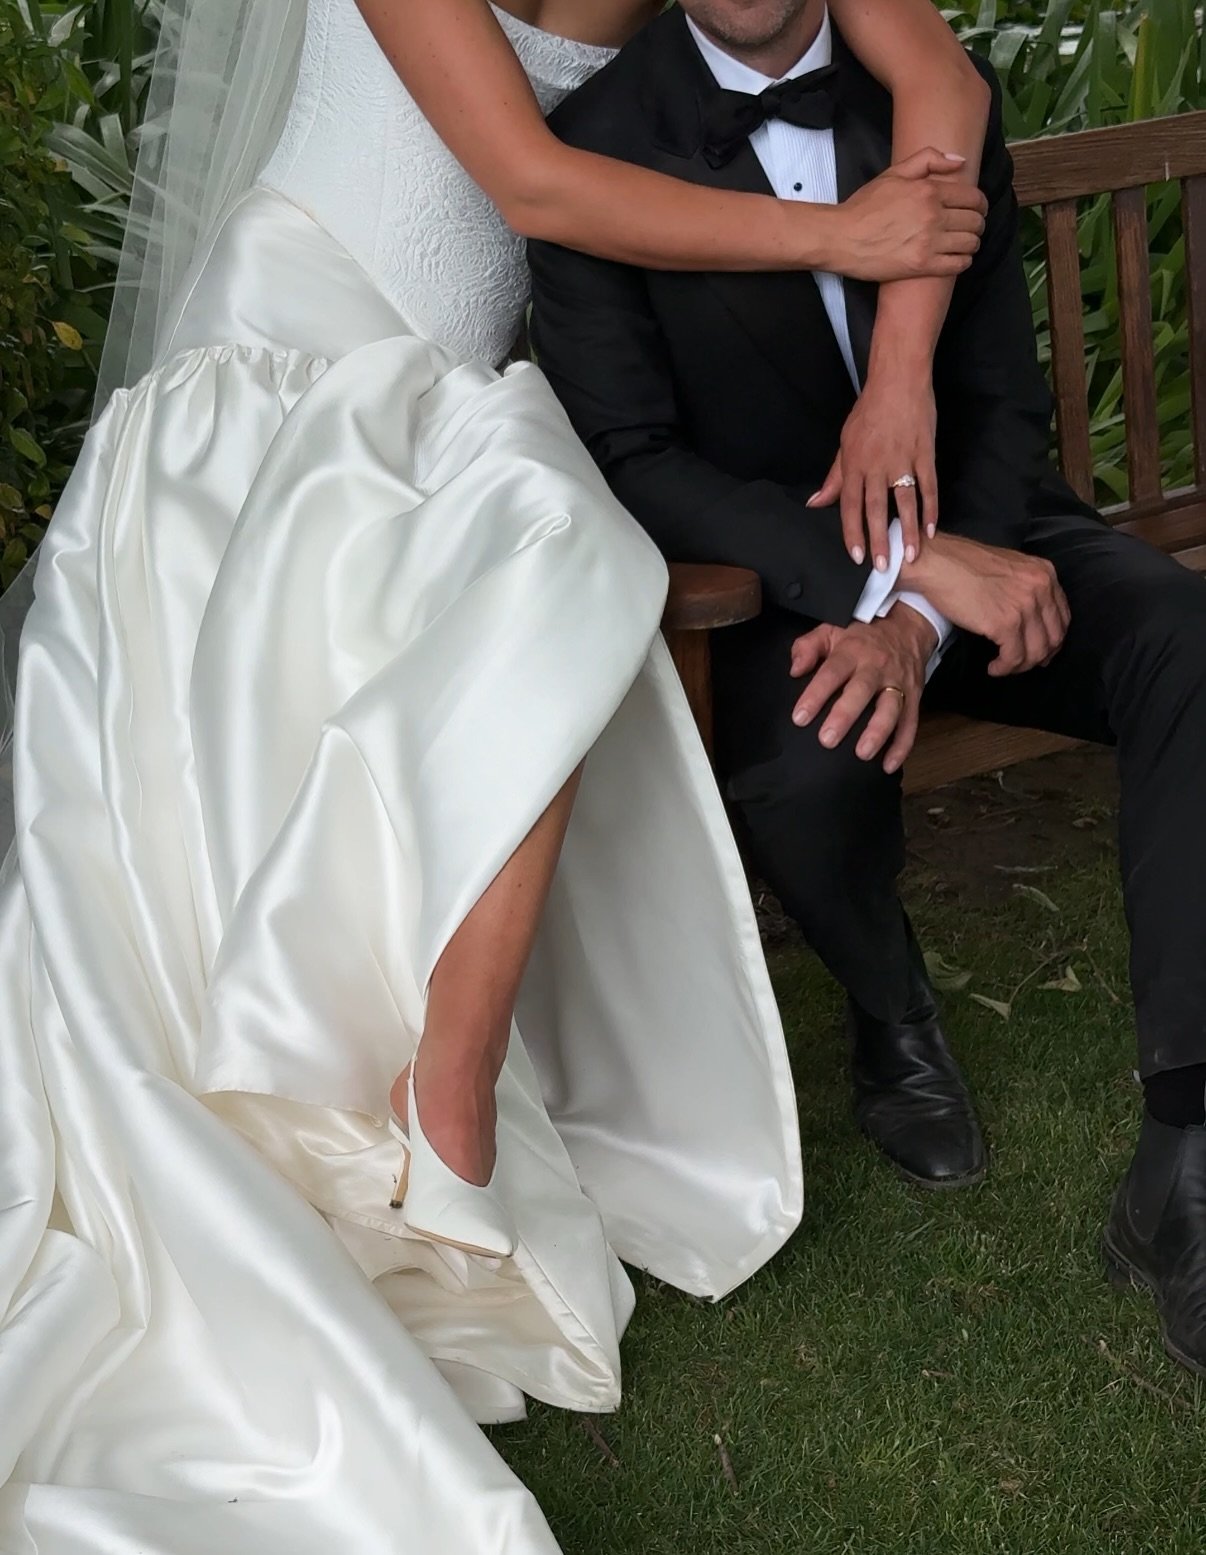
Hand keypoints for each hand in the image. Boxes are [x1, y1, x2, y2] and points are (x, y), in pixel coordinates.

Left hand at [789, 604, 937, 773]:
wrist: (908, 626)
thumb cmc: (861, 635)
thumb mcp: (831, 629)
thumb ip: (808, 647)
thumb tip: (795, 670)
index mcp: (852, 651)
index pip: (831, 673)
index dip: (815, 695)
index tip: (800, 718)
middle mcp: (876, 668)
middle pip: (861, 692)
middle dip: (846, 716)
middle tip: (828, 740)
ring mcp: (898, 683)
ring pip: (891, 708)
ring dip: (878, 733)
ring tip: (863, 754)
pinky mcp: (914, 697)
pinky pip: (911, 723)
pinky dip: (902, 746)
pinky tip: (889, 765)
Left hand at [807, 375, 937, 569]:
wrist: (898, 381)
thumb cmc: (869, 412)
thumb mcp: (845, 442)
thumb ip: (834, 477)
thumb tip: (815, 503)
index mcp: (855, 464)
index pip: (850, 505)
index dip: (852, 532)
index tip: (857, 556)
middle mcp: (877, 465)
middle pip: (876, 508)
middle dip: (879, 539)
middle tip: (883, 566)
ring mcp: (903, 460)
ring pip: (905, 502)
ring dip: (908, 531)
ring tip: (911, 556)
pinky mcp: (925, 454)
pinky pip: (929, 487)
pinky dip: (931, 509)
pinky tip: (931, 530)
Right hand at [827, 149, 987, 282]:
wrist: (841, 237)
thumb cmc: (864, 206)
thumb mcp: (893, 173)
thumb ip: (928, 160)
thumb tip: (960, 161)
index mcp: (929, 191)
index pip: (972, 197)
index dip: (980, 204)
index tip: (978, 210)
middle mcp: (933, 215)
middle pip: (974, 221)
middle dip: (978, 224)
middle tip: (973, 228)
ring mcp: (928, 242)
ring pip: (969, 243)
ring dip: (973, 243)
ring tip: (967, 244)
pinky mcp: (921, 265)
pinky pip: (957, 264)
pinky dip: (964, 261)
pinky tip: (959, 259)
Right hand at [901, 532, 1069, 674]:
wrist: (938, 563)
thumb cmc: (963, 565)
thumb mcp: (1009, 568)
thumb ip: (1026, 588)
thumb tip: (1030, 619)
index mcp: (1044, 573)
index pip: (1062, 616)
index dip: (1051, 640)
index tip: (1038, 650)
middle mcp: (1040, 588)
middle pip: (1054, 637)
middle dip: (1038, 656)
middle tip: (1021, 663)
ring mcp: (1024, 606)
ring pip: (1036, 652)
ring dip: (1020, 666)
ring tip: (1003, 666)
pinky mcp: (1005, 623)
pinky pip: (1013, 657)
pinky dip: (1004, 667)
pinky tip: (993, 667)